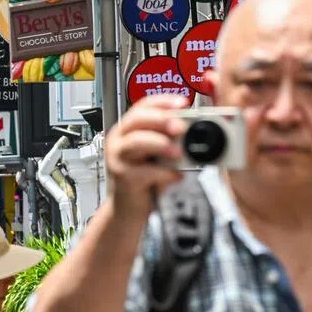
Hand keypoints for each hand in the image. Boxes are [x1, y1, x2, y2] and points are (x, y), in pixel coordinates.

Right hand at [105, 95, 187, 219]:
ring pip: (136, 142)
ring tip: (178, 152)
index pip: (142, 106)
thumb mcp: (158, 156)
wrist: (128, 210)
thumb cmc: (144, 180)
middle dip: (161, 119)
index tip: (183, 103)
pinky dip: (164, 173)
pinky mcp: (122, 177)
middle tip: (181, 126)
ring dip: (160, 144)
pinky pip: (144, 171)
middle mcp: (118, 140)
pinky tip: (176, 176)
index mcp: (127, 130)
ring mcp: (118, 158)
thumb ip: (170, 141)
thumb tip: (193, 129)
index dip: (162, 102)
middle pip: (136, 120)